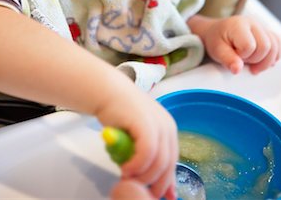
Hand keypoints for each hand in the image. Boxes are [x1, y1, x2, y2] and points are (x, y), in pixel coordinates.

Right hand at [95, 74, 177, 199]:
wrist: (108, 91)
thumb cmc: (120, 115)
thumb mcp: (137, 138)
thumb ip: (148, 157)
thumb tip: (162, 188)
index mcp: (169, 130)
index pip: (172, 163)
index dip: (166, 183)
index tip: (157, 197)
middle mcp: (168, 127)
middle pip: (168, 165)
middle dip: (154, 184)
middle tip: (138, 192)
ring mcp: (159, 124)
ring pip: (159, 162)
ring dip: (143, 177)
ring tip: (127, 178)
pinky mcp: (146, 124)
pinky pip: (147, 153)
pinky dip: (137, 166)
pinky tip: (126, 168)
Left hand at [189, 15, 280, 74]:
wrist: (216, 32)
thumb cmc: (216, 39)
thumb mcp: (216, 50)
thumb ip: (227, 59)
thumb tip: (237, 69)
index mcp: (238, 25)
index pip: (249, 46)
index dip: (242, 56)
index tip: (234, 56)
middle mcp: (253, 23)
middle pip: (266, 47)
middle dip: (255, 60)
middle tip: (242, 60)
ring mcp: (261, 27)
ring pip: (275, 47)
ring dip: (265, 60)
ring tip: (252, 63)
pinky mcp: (267, 33)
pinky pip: (278, 45)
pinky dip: (273, 56)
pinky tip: (262, 61)